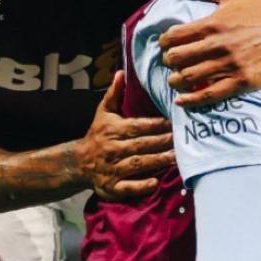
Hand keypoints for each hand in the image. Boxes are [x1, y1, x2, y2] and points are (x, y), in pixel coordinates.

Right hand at [76, 71, 174, 199]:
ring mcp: (112, 169)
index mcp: (112, 129)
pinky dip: (141, 186)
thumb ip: (114, 94)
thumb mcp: (103, 112)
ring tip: (176, 157)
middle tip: (182, 140)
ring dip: (157, 161)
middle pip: (141, 145)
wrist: (78, 162)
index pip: (137, 126)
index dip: (156, 125)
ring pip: (138, 164)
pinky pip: (127, 187)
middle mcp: (112, 149)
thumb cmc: (97, 134)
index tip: (173, 123)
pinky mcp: (112, 187)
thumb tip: (121, 72)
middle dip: (162, 142)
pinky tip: (155, 183)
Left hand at [158, 0, 260, 107]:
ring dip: (176, 80)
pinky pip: (209, 94)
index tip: (166, 45)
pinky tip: (181, 101)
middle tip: (171, 62)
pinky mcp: (240, 81)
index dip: (164, 42)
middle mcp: (217, 45)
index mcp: (212, 23)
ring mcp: (229, 65)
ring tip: (175, 79)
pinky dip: (191, 100)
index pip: (174, 36)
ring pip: (189, 77)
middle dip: (168, 61)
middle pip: (177, 58)